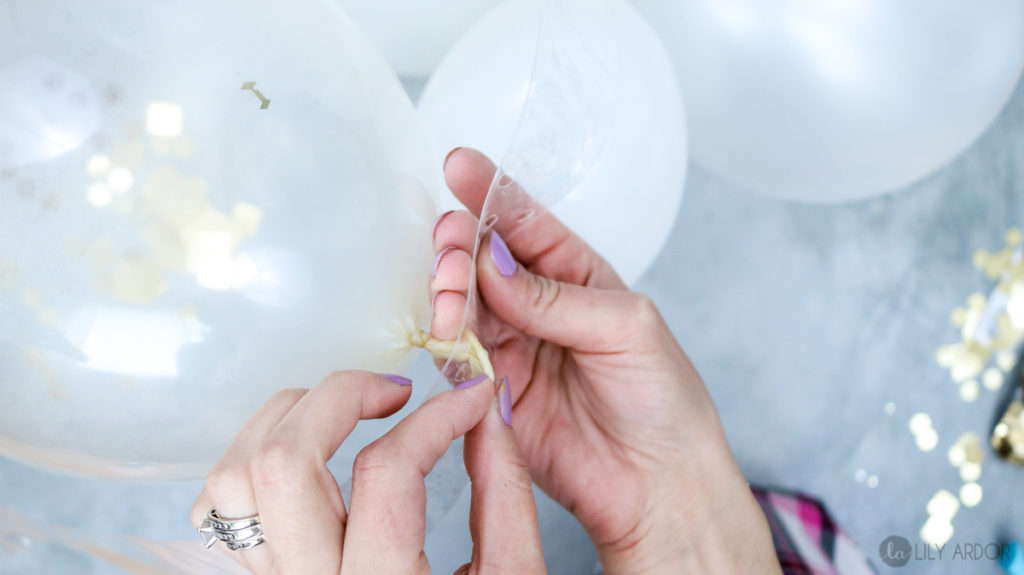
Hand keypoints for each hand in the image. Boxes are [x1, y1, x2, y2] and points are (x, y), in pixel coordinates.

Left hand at [192, 370, 544, 573]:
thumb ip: (504, 496)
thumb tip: (488, 412)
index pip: (388, 473)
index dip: (437, 417)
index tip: (470, 398)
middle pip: (283, 461)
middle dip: (340, 396)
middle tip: (394, 392)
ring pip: (236, 476)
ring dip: (290, 418)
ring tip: (346, 413)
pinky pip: (221, 507)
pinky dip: (254, 460)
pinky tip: (308, 457)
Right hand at [430, 148, 780, 573]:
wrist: (658, 483)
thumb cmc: (662, 397)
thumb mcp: (626, 329)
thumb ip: (556, 297)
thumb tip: (493, 262)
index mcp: (577, 274)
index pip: (526, 222)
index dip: (490, 192)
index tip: (458, 165)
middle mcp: (538, 304)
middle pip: (482, 259)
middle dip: (460, 247)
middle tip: (452, 250)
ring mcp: (512, 346)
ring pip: (462, 304)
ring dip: (449, 293)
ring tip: (452, 300)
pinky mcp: (491, 391)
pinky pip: (456, 356)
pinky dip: (445, 342)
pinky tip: (448, 335)